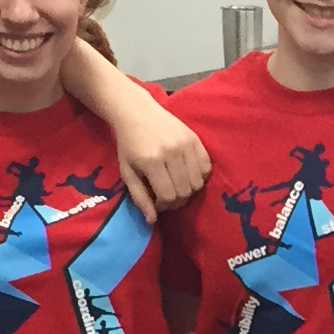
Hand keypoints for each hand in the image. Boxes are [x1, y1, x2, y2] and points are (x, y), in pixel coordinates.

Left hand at [109, 102, 208, 218]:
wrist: (137, 112)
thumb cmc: (129, 144)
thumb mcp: (127, 172)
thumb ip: (139, 197)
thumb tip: (152, 221)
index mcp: (152, 161)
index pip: (168, 196)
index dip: (163, 205)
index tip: (156, 202)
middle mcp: (172, 152)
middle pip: (185, 192)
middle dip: (176, 200)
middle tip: (166, 195)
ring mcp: (185, 144)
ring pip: (197, 182)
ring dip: (188, 190)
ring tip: (175, 185)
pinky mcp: (195, 138)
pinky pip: (206, 167)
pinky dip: (199, 176)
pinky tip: (186, 174)